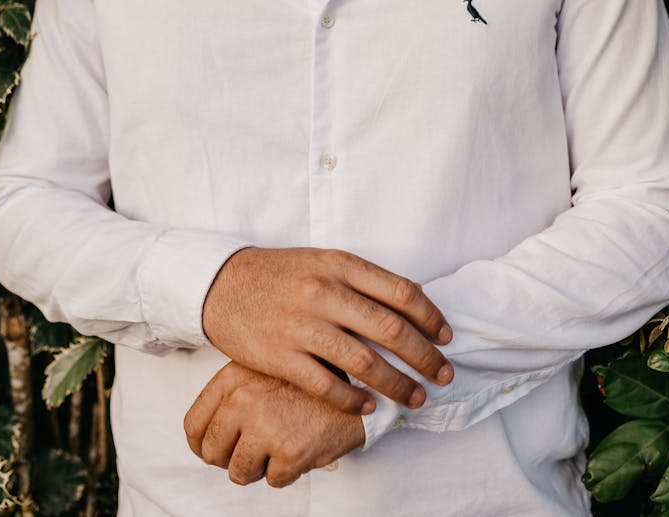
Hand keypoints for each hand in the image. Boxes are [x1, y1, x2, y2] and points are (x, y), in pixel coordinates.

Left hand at [184, 361, 365, 487]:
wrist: (356, 380)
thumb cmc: (307, 376)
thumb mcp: (263, 366)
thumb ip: (232, 392)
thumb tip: (202, 434)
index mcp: (232, 379)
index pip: (193, 425)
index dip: (202, 444)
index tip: (217, 449)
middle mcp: (243, 401)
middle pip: (213, 454)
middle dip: (232, 458)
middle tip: (256, 448)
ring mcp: (265, 426)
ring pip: (239, 473)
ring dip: (260, 467)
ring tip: (281, 442)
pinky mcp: (289, 452)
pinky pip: (273, 481)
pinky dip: (287, 471)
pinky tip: (301, 444)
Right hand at [202, 246, 452, 414]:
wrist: (222, 285)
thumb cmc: (281, 274)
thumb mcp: (323, 261)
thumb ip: (363, 278)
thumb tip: (413, 296)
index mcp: (339, 265)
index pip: (400, 292)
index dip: (430, 317)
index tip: (445, 337)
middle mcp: (324, 292)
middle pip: (390, 329)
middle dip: (424, 357)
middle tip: (443, 374)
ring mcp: (302, 325)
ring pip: (365, 361)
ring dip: (397, 384)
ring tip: (415, 397)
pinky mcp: (281, 356)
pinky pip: (327, 385)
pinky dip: (353, 399)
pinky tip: (368, 407)